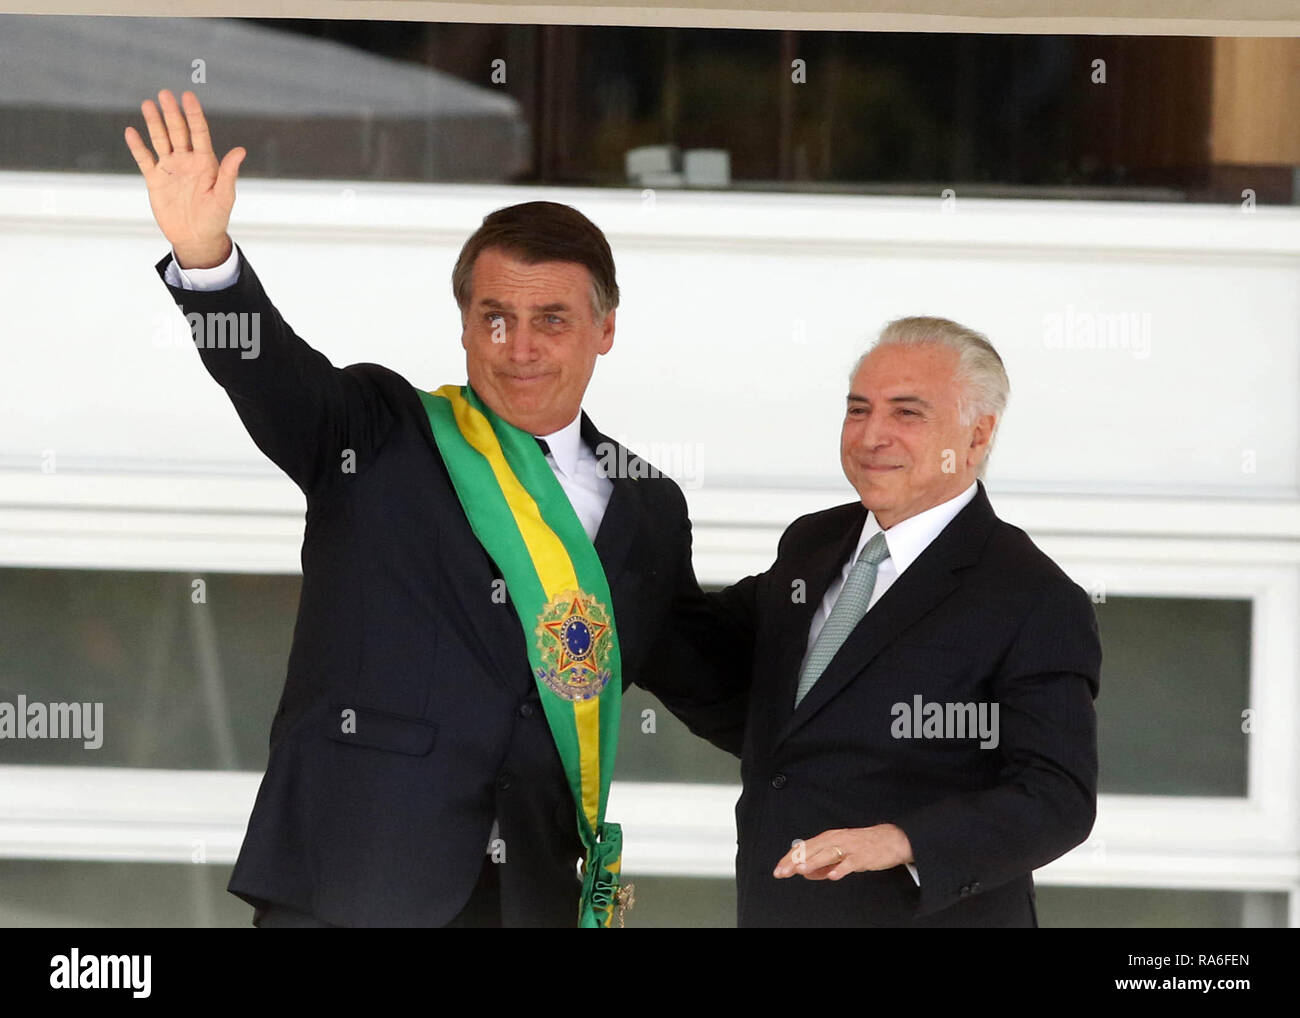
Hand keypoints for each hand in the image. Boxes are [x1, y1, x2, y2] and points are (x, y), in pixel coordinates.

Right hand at [123, 89, 243, 267]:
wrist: (196, 238)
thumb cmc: (215, 218)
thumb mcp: (224, 197)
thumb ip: (229, 173)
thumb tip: (240, 150)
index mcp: (206, 162)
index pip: (199, 132)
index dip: (194, 115)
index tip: (188, 96)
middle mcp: (187, 161)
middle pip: (178, 131)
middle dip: (172, 113)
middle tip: (165, 93)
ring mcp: (170, 168)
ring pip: (160, 140)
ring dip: (154, 123)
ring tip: (148, 103)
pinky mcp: (155, 180)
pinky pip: (144, 159)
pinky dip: (137, 147)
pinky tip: (131, 132)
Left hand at [773, 823, 912, 880]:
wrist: (890, 839)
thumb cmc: (863, 846)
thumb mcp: (839, 854)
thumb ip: (821, 865)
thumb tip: (805, 873)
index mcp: (829, 838)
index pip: (804, 847)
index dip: (790, 858)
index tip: (779, 869)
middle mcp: (836, 840)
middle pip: (812, 850)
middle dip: (795, 861)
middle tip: (782, 872)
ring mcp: (849, 847)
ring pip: (828, 854)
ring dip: (814, 862)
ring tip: (801, 870)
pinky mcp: (863, 856)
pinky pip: (850, 863)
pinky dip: (841, 869)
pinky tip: (833, 875)